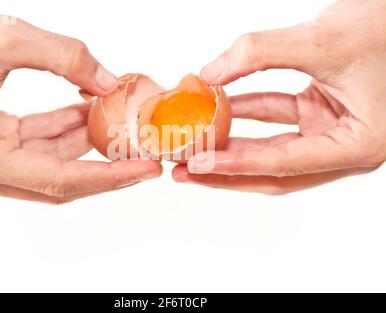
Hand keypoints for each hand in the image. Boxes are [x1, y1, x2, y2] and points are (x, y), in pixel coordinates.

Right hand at [0, 1, 161, 202]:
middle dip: (104, 163)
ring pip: (50, 162)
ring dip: (84, 140)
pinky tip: (86, 109)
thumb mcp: (3, 37)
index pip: (61, 181)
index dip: (110, 176)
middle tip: (143, 152)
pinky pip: (35, 145)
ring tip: (117, 118)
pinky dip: (63, 129)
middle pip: (60, 179)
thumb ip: (65, 57)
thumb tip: (109, 81)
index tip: (145, 171)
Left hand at [173, 0, 385, 194]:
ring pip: (272, 149)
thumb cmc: (385, 30)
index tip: (199, 164)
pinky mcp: (319, 115)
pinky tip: (218, 107)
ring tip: (192, 146)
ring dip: (233, 144)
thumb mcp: (322, 40)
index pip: (285, 164)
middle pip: (273, 170)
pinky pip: (277, 120)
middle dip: (226, 170)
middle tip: (185, 172)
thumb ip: (261, 53)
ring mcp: (331, 133)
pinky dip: (249, 113)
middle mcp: (345, 148)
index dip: (238, 164)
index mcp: (357, 145)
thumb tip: (210, 74)